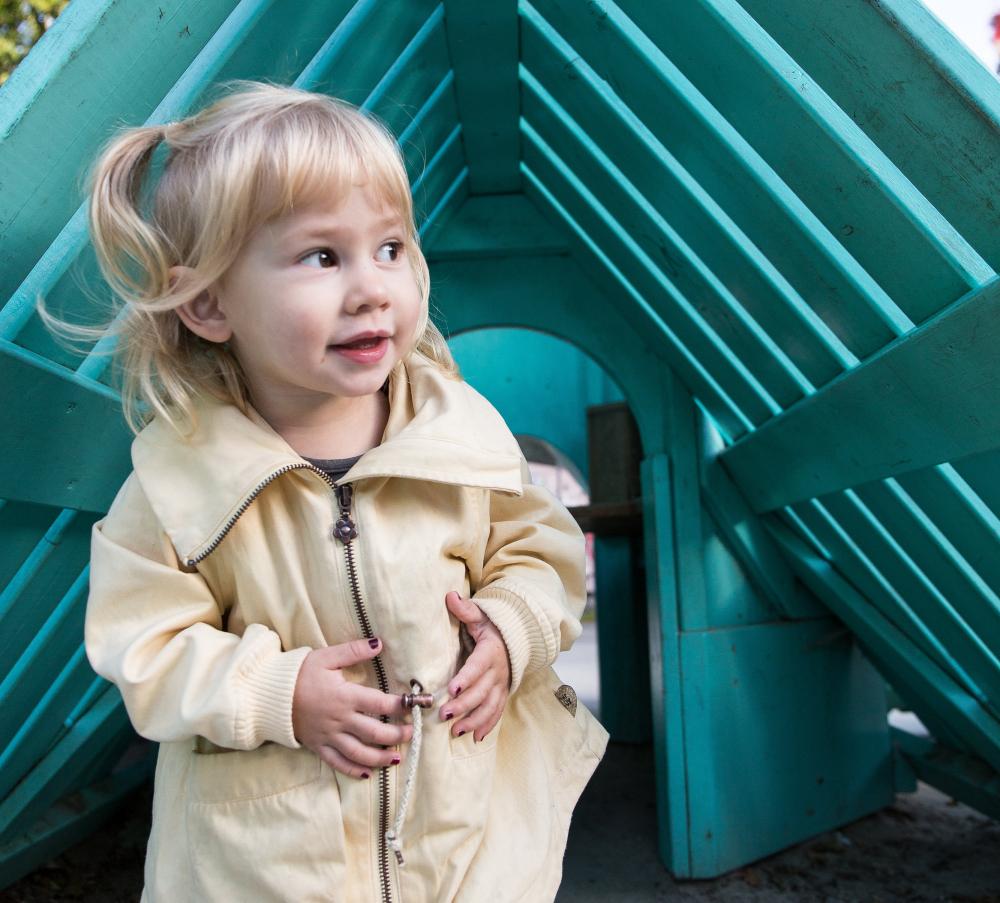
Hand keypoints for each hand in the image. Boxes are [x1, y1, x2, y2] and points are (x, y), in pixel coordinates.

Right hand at [292, 637, 412, 778]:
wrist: (268, 695)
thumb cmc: (299, 673)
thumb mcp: (326, 657)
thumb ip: (353, 650)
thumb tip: (379, 643)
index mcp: (345, 696)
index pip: (380, 703)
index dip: (402, 705)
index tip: (417, 706)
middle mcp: (339, 719)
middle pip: (375, 732)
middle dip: (397, 735)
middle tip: (412, 734)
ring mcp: (329, 736)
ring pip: (360, 753)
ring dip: (381, 757)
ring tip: (397, 757)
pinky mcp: (318, 747)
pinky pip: (338, 764)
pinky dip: (354, 771)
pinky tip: (368, 773)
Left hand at [442, 591, 510, 741]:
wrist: (515, 639)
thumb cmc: (492, 628)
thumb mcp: (480, 616)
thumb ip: (466, 610)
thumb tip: (450, 596)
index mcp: (490, 652)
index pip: (478, 666)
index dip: (467, 678)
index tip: (453, 688)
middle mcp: (498, 672)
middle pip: (482, 691)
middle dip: (464, 705)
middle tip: (445, 714)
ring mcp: (501, 686)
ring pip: (489, 706)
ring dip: (474, 720)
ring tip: (456, 731)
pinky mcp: (502, 695)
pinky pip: (496, 713)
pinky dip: (487, 726)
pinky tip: (475, 738)